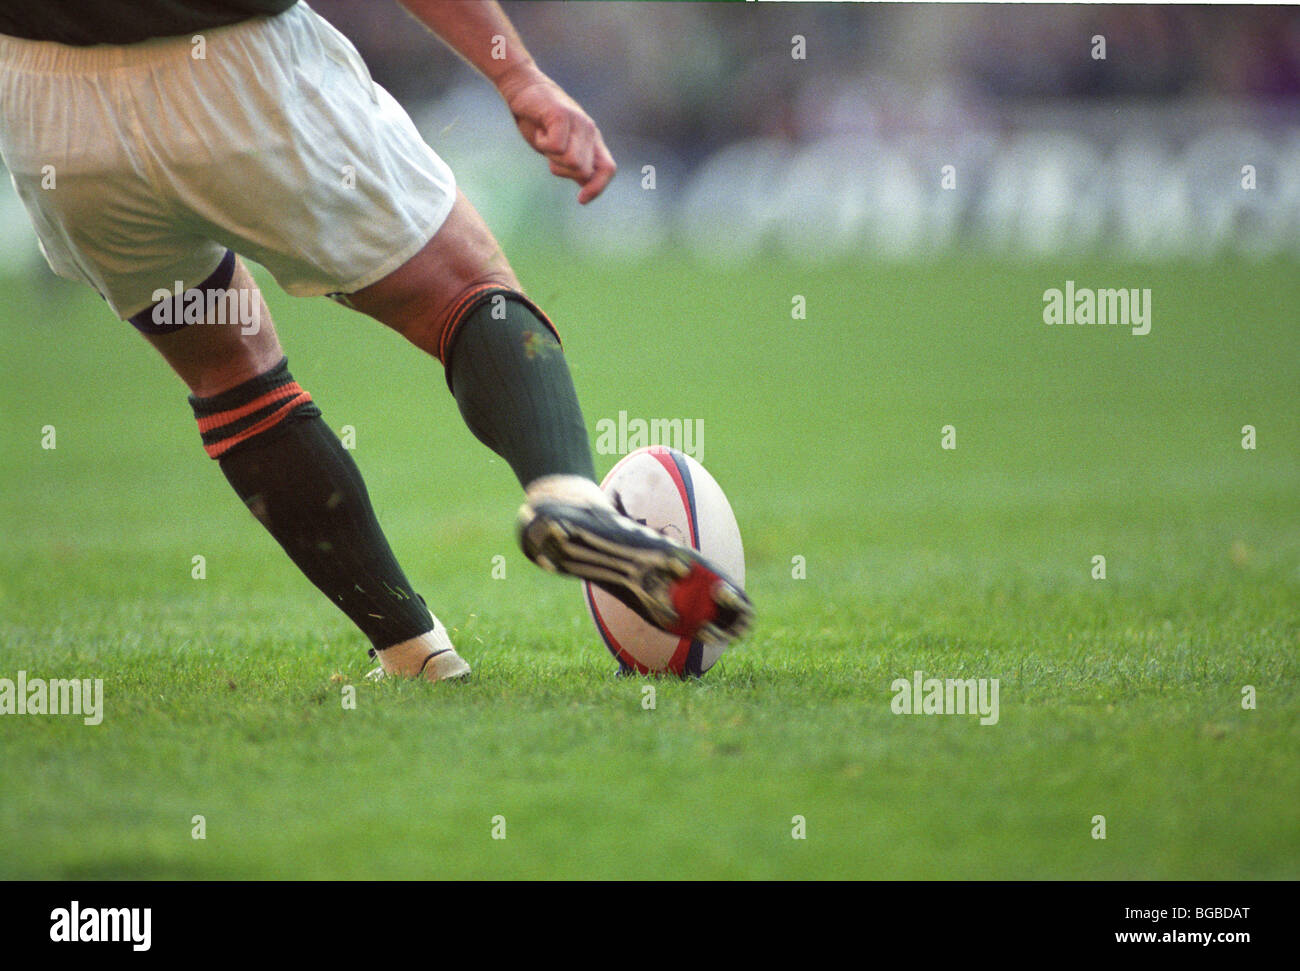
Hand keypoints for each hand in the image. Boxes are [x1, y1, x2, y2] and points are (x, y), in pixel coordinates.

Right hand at [499, 69, 615, 203]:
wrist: (521, 87)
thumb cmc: (538, 121)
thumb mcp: (558, 148)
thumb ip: (574, 163)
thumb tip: (587, 184)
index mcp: (592, 140)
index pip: (607, 169)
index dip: (597, 188)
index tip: (580, 200)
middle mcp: (590, 131)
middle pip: (583, 171)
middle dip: (561, 169)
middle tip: (549, 151)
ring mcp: (579, 122)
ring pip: (571, 161)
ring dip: (552, 156)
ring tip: (545, 138)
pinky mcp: (562, 115)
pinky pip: (556, 147)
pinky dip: (543, 144)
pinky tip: (540, 130)